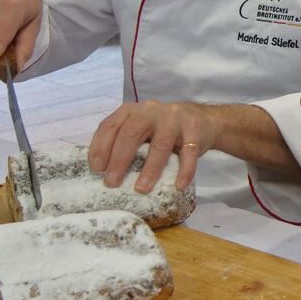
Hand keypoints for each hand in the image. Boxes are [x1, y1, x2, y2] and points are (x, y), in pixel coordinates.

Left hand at [87, 101, 217, 191]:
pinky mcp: (194, 129)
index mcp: (132, 110)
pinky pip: (188, 153)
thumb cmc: (163, 130)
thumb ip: (123, 139)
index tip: (97, 169)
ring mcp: (174, 119)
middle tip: (112, 183)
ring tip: (141, 189)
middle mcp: (151, 110)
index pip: (110, 125)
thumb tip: (102, 170)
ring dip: (149, 170)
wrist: (203, 120)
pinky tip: (178, 185)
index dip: (101, 147)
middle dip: (119, 160)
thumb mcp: (141, 128)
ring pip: (160, 145)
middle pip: (131, 134)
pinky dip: (184, 171)